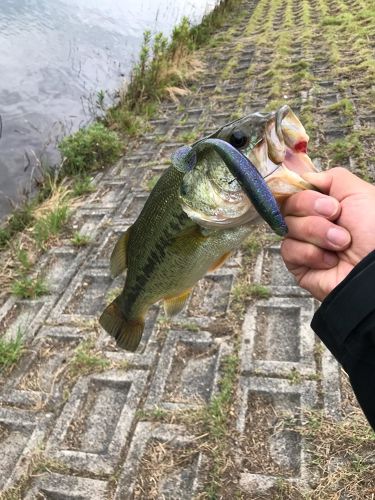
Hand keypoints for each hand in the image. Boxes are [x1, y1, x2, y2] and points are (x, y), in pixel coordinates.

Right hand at [280, 167, 374, 300]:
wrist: (374, 268)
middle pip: (288, 206)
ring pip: (288, 227)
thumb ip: (329, 177)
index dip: (304, 193)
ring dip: (316, 233)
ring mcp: (305, 243)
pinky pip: (289, 249)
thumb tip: (303, 178)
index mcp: (326, 205)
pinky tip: (330, 260)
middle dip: (312, 211)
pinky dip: (311, 253)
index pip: (297, 191)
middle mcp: (314, 222)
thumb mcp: (357, 191)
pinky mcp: (298, 265)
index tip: (326, 201)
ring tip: (340, 243)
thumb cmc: (374, 231)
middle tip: (335, 216)